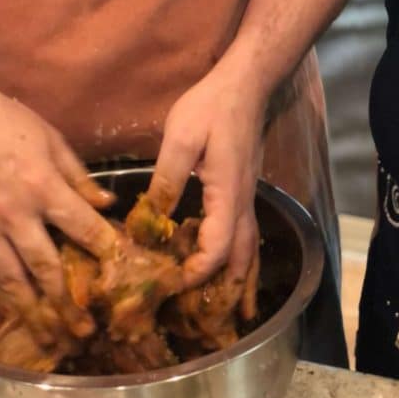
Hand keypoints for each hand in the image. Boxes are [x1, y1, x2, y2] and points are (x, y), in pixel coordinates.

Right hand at [0, 72, 115, 334]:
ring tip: (49, 331)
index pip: (81, 226)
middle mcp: (15, 214)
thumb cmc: (4, 121)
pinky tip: (10, 306)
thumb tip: (106, 203)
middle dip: (66, 300)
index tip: (120, 269)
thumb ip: (78, 175)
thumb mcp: (51, 139)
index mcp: (43, 186)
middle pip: (46, 266)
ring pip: (11, 279)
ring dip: (32, 309)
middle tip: (83, 326)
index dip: (103, 248)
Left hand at [146, 64, 265, 297]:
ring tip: (231, 304)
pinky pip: (245, 229)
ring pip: (248, 245)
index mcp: (227, 194)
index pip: (217, 248)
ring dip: (239, 275)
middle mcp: (243, 201)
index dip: (196, 272)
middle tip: (208, 314)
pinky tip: (227, 258)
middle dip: (226, 288)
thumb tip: (150, 220)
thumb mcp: (181, 139)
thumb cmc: (212, 107)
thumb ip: (166, 180)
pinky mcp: (243, 185)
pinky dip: (238, 253)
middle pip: (241, 256)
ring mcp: (247, 193)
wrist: (246, 83)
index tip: (171, 284)